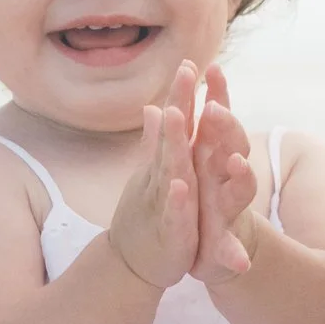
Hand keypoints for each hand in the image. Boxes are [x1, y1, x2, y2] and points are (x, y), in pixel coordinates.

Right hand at [105, 66, 201, 291]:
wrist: (134, 263)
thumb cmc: (148, 214)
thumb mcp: (156, 174)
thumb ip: (157, 141)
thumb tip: (154, 108)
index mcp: (168, 163)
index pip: (175, 123)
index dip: (181, 92)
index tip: (189, 60)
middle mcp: (165, 176)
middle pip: (173, 134)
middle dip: (179, 102)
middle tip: (185, 69)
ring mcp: (165, 201)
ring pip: (171, 168)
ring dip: (172, 142)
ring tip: (174, 113)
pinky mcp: (171, 231)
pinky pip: (173, 213)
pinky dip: (176, 199)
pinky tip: (180, 184)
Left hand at [188, 62, 256, 284]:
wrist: (210, 252)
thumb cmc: (204, 202)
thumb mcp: (191, 166)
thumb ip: (184, 135)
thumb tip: (173, 98)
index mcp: (214, 161)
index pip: (219, 123)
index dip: (218, 95)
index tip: (213, 68)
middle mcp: (228, 181)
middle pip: (234, 146)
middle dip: (227, 128)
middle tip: (214, 108)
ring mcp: (231, 212)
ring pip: (241, 190)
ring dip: (242, 177)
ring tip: (237, 164)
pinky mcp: (227, 246)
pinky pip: (232, 248)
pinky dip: (234, 252)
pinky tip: (239, 258)